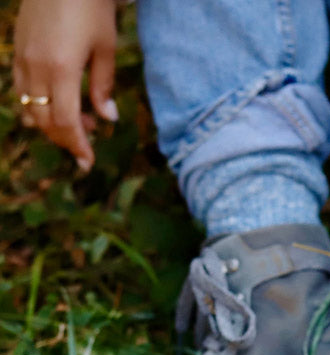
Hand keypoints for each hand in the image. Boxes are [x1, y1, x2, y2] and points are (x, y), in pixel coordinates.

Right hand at [14, 0, 117, 171]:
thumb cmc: (90, 7)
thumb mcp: (105, 47)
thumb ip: (104, 86)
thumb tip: (109, 117)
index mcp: (61, 69)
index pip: (65, 122)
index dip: (76, 145)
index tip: (88, 162)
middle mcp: (37, 67)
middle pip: (45, 121)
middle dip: (66, 139)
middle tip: (87, 143)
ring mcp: (23, 58)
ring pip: (31, 108)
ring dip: (52, 124)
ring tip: (80, 120)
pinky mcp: (18, 50)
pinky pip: (22, 89)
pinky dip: (38, 105)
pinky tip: (58, 102)